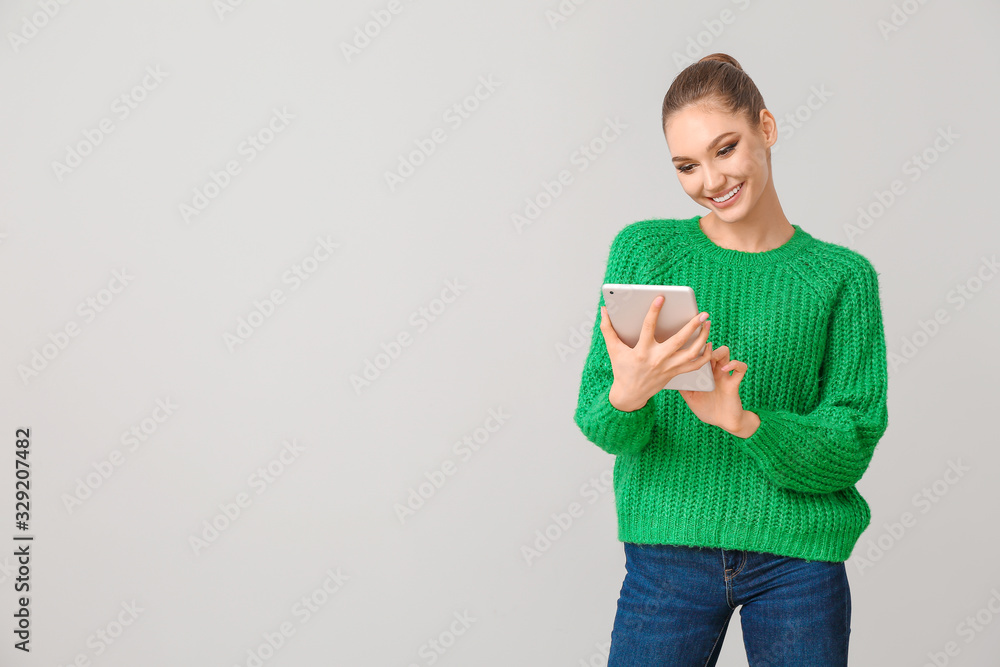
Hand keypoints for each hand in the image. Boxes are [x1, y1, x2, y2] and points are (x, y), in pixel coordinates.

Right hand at [602, 296, 713, 411]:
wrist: (630, 395)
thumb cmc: (622, 369)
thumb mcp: (613, 349)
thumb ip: (607, 328)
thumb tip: (604, 310)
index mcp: (641, 351)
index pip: (648, 327)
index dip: (654, 311)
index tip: (661, 298)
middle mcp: (657, 359)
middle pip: (679, 340)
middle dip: (692, 326)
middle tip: (702, 313)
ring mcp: (668, 368)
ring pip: (692, 353)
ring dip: (703, 337)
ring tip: (707, 324)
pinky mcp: (675, 373)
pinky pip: (695, 365)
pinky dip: (705, 354)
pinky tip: (708, 343)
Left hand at [677, 343, 753, 434]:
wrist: (724, 422)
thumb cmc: (708, 410)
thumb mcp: (691, 399)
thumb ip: (683, 388)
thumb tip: (669, 379)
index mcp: (704, 373)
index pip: (700, 354)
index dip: (694, 348)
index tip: (685, 349)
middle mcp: (714, 371)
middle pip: (711, 348)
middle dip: (705, 347)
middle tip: (698, 353)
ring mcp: (724, 375)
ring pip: (725, 352)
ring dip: (718, 352)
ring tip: (711, 358)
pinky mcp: (734, 383)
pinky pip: (741, 368)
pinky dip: (735, 364)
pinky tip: (724, 370)